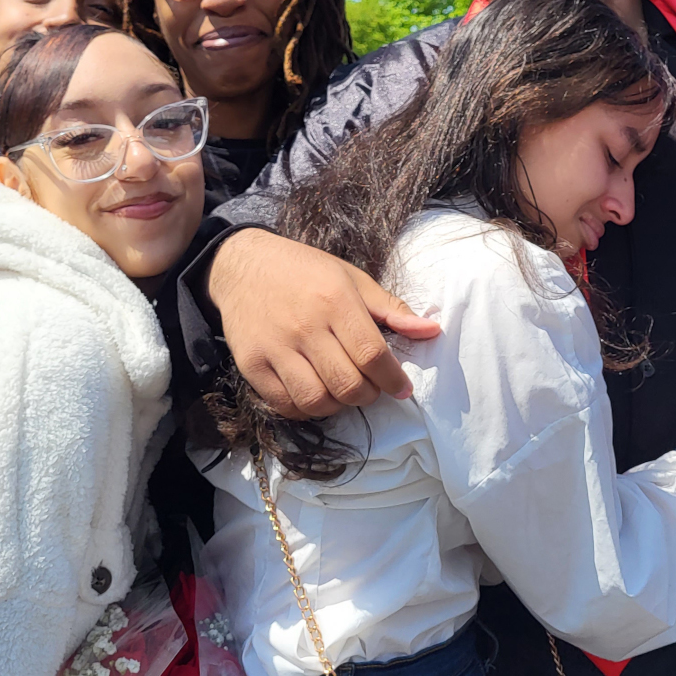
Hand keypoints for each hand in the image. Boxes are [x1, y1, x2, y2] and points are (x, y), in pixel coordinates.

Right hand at [209, 230, 440, 418]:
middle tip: (371, 388)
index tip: (402, 387)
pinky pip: (285, 404)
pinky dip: (306, 408)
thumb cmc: (306, 272)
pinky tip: (316, 393)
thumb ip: (391, 309)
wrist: (243, 266)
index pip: (372, 354)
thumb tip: (432, 331)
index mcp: (335, 300)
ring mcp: (275, 347)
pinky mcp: (251, 364)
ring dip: (339, 406)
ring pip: (317, 400)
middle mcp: (305, 326)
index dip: (392, 379)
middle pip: (347, 384)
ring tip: (343, 391)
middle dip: (368, 395)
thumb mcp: (352, 279)